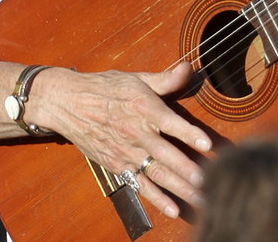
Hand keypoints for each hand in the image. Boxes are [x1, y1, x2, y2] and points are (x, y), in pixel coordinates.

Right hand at [32, 62, 209, 218]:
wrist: (68, 103)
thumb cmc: (106, 87)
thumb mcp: (136, 78)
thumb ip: (165, 79)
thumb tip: (188, 68)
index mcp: (144, 108)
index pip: (171, 123)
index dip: (190, 134)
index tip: (208, 144)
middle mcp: (137, 133)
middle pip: (166, 156)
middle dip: (188, 171)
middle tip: (209, 182)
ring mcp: (126, 152)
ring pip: (157, 174)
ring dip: (180, 188)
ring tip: (201, 198)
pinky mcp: (117, 165)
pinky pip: (140, 185)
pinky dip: (157, 198)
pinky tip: (173, 209)